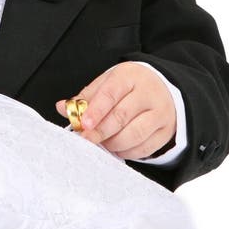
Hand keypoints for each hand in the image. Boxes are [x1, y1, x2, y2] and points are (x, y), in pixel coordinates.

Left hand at [55, 63, 176, 159]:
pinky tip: (117, 148)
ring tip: (102, 143)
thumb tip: (63, 107)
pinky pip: (144, 148)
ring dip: (113, 143)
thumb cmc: (129, 87)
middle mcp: (148, 93)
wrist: (163, 88)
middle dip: (100, 131)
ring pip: (134, 134)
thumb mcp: (108, 83)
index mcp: (130, 76)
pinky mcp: (166, 131)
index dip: (96, 110)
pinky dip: (127, 152)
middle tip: (86, 140)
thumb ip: (86, 97)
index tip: (84, 124)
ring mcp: (160, 113)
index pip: (111, 93)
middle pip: (122, 116)